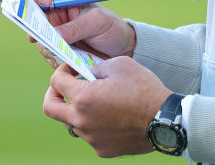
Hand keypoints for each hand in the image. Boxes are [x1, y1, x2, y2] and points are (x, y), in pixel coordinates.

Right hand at [22, 0, 135, 67]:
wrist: (120, 48)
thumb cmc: (110, 27)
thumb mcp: (96, 22)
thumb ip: (75, 27)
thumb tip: (53, 36)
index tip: (45, 3)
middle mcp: (53, 14)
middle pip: (28, 16)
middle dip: (35, 27)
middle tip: (45, 36)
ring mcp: (52, 32)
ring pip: (37, 38)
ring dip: (49, 46)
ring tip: (70, 50)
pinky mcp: (55, 49)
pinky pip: (46, 54)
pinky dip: (55, 58)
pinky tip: (71, 59)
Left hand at [43, 61, 170, 157]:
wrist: (164, 120)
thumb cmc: (144, 89)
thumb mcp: (120, 64)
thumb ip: (96, 67)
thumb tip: (85, 73)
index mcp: (84, 97)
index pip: (56, 83)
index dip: (61, 71)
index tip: (69, 69)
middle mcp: (82, 120)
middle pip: (50, 108)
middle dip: (53, 94)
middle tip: (63, 88)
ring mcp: (91, 138)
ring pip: (72, 122)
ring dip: (79, 110)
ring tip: (99, 102)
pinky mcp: (101, 149)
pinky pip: (90, 135)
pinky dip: (95, 124)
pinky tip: (112, 117)